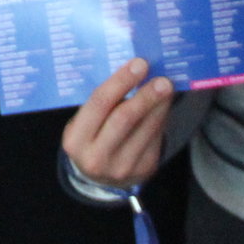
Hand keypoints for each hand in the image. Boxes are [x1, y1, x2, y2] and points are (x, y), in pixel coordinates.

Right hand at [62, 58, 174, 188]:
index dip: (121, 81)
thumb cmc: (91, 138)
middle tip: (161, 78)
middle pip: (125, 118)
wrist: (100, 178)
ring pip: (146, 128)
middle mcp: (96, 157)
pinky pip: (156, 137)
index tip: (139, 64)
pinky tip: (164, 104)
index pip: (99, 104)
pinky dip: (162, 117)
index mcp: (76, 140)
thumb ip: (103, 103)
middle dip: (145, 95)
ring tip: (167, 87)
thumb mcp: (84, 123)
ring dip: (160, 105)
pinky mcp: (144, 169)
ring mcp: (122, 167)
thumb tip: (134, 71)